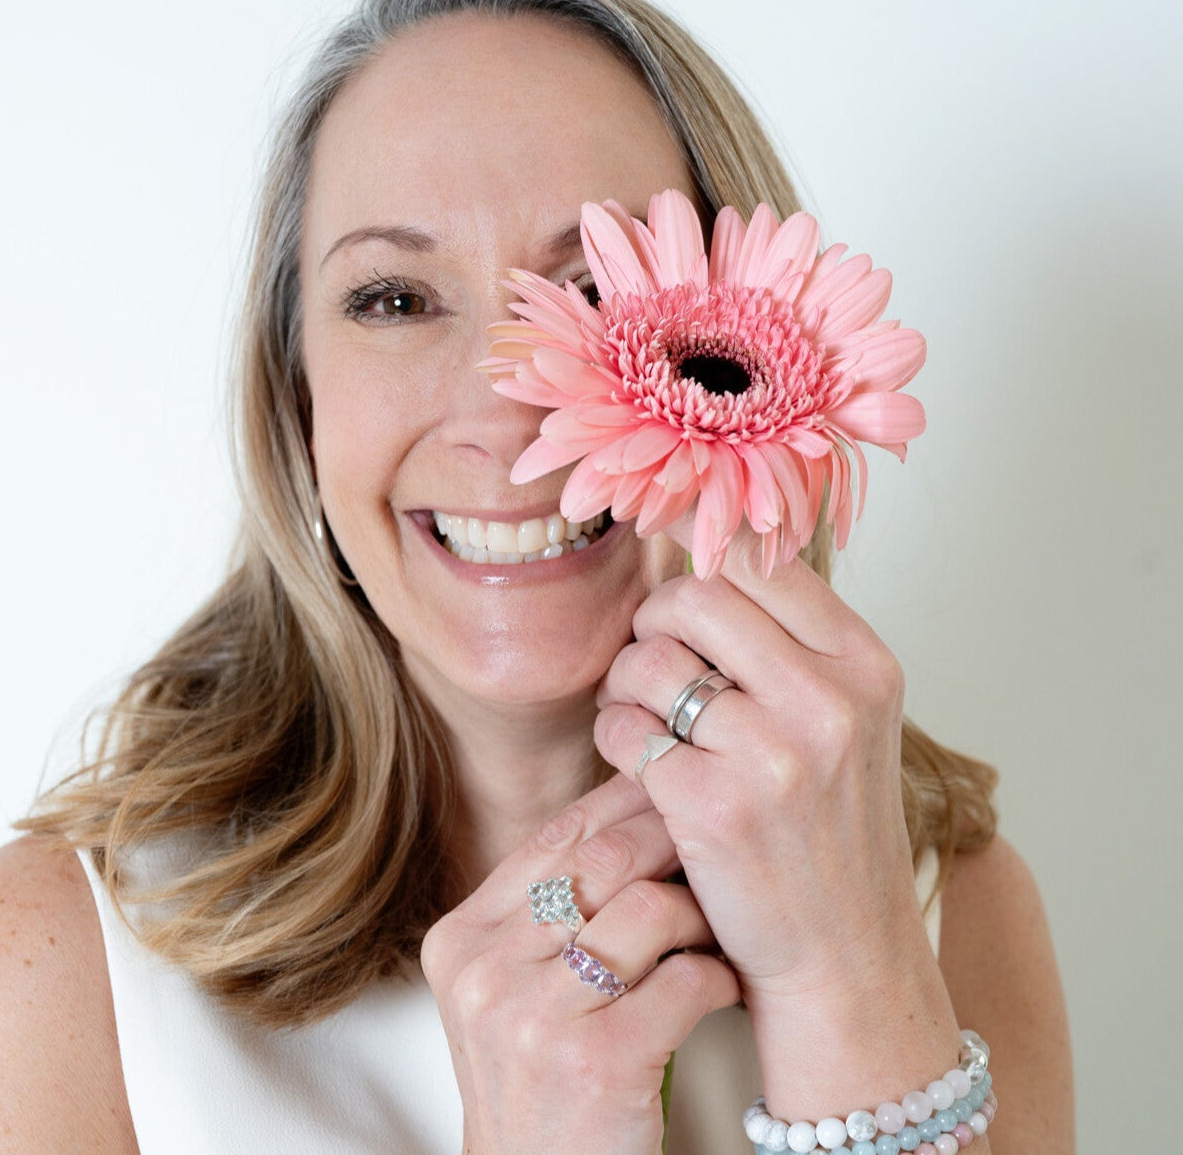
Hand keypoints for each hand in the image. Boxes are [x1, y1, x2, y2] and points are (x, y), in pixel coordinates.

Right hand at [420, 774, 739, 1154]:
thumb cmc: (541, 1079)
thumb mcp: (512, 987)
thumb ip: (546, 906)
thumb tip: (634, 803)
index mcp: (462, 939)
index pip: (556, 835)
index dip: (626, 802)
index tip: (676, 787)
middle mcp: (486, 971)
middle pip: (603, 860)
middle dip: (674, 841)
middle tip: (718, 843)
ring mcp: (535, 1019)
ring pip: (647, 909)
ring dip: (699, 913)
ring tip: (717, 927)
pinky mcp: (596, 1064)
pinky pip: (683, 982)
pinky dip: (716, 977)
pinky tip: (720, 985)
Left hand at [594, 516, 929, 1013]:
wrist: (847, 957)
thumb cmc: (833, 828)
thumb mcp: (846, 718)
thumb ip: (788, 641)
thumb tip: (699, 553)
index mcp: (864, 664)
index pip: (762, 559)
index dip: (695, 534)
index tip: (657, 524)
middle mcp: (828, 700)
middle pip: (695, 596)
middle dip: (654, 619)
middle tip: (654, 652)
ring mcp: (772, 755)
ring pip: (650, 661)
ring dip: (627, 682)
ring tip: (645, 714)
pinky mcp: (713, 807)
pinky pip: (624, 729)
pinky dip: (616, 738)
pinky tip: (642, 764)